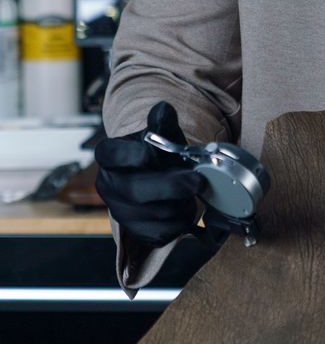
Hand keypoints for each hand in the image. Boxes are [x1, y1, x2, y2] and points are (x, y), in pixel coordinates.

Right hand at [95, 101, 212, 247]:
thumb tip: (163, 109)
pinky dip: (178, 223)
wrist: (161, 177)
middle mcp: (108, 185)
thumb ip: (162, 123)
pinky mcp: (135, 232)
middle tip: (197, 181)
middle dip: (171, 186)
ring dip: (179, 205)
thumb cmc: (160, 153)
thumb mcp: (162, 134)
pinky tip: (184, 208)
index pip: (109, 154)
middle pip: (135, 190)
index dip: (128, 155)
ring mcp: (120, 211)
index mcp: (109, 155)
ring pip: (152, 215)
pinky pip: (159, 233)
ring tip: (192, 192)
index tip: (149, 153)